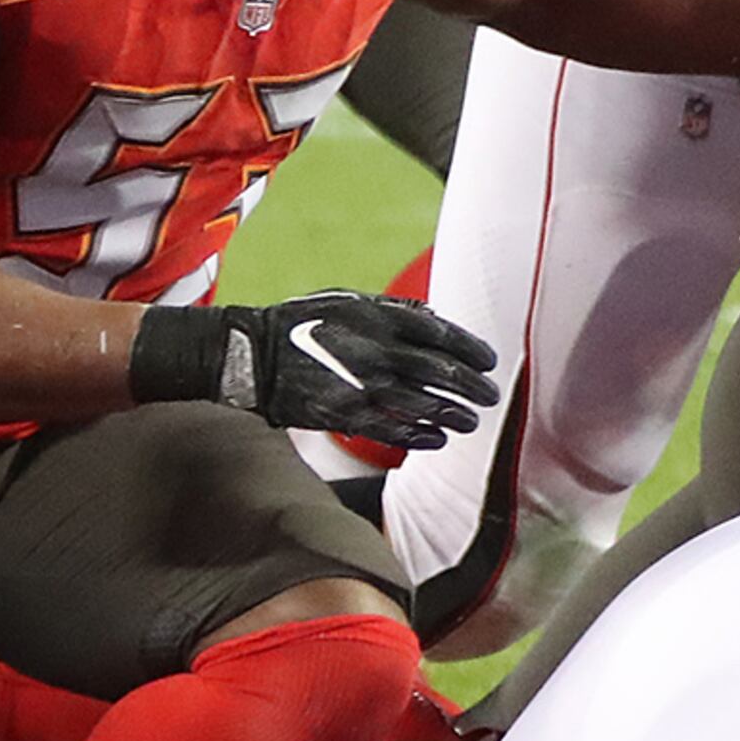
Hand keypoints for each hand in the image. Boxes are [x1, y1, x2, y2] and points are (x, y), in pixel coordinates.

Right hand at [127, 291, 500, 451]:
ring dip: (454, 415)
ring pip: (423, 404)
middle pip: (441, 372)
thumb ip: (392, 310)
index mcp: (378, 316)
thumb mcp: (346, 300)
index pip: (442, 334)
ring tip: (471, 422)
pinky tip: (438, 440)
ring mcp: (360, 384)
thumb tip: (434, 318)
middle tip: (490, 396)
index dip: (472, 350)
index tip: (490, 362)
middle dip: (472, 387)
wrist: (249, 353)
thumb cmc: (301, 323)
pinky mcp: (344, 413)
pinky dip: (420, 437)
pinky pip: (392, 430)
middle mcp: (375, 349)